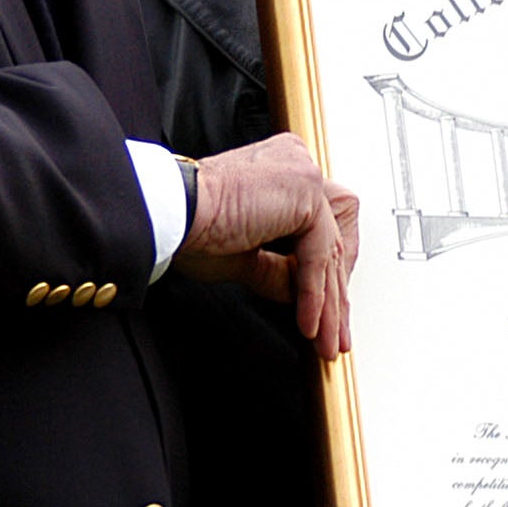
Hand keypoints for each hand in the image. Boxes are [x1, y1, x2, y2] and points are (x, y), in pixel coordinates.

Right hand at [175, 136, 358, 356]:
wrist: (171, 213)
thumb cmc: (192, 228)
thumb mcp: (245, 257)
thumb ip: (279, 270)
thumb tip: (302, 295)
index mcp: (284, 170)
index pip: (324, 226)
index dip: (328, 273)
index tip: (329, 311)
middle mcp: (298, 165)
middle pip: (335, 238)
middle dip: (336, 294)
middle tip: (335, 336)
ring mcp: (304, 174)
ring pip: (331, 251)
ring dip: (330, 304)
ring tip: (326, 342)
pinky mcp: (305, 190)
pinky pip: (318, 253)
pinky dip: (314, 293)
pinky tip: (307, 324)